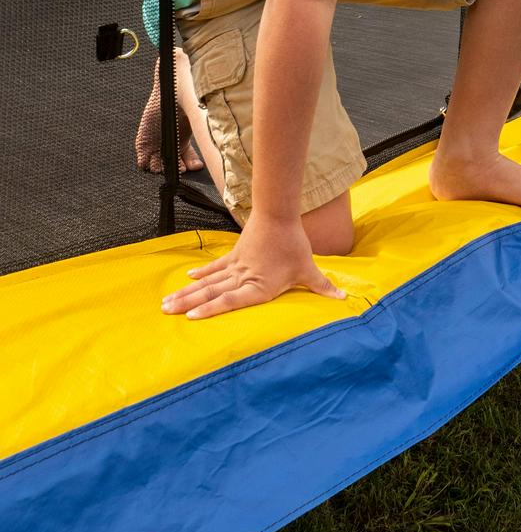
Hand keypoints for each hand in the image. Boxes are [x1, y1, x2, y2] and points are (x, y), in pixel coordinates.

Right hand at [161, 212, 345, 320]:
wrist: (279, 215)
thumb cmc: (294, 244)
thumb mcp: (308, 269)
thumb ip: (322, 286)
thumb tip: (343, 298)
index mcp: (259, 286)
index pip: (231, 301)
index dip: (211, 308)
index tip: (191, 316)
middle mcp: (243, 278)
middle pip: (212, 292)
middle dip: (188, 302)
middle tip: (167, 312)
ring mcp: (236, 266)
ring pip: (208, 282)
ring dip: (187, 291)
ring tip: (167, 301)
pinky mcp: (234, 255)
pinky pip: (215, 267)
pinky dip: (202, 273)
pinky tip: (188, 278)